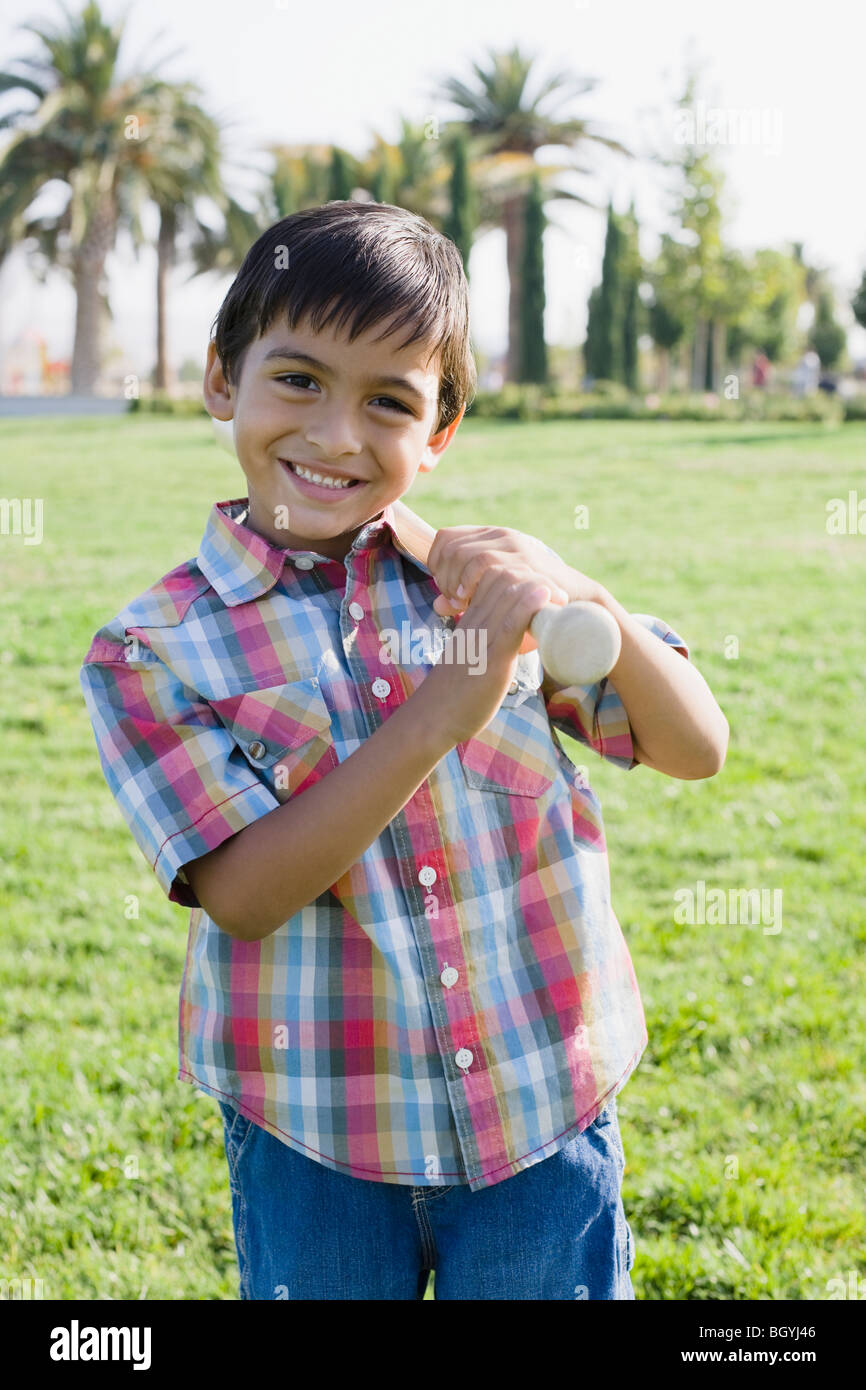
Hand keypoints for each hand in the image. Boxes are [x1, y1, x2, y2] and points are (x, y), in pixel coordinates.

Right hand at [417, 566, 564, 743]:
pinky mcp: (491, 660)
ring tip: (562, 596)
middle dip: (533, 577)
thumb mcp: (468, 657)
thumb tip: (508, 641)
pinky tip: (546, 595)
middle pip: (501, 579)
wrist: (432, 718)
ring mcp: (481, 640)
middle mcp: (474, 623)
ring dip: (538, 587)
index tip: (545, 588)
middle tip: (561, 593)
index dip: (521, 575)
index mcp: (469, 620)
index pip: (492, 578)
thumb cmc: (453, 693)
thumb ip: (485, 643)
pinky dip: (529, 605)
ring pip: (507, 595)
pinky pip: (509, 624)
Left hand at [427, 525, 600, 654]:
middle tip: (454, 601)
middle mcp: (501, 535)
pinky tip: (470, 600)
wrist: (575, 599)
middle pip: (452, 548)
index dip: (436, 564)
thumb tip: (438, 605)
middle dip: (444, 577)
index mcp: (490, 537)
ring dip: (457, 581)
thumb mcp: (492, 596)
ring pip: (466, 555)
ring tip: (461, 602)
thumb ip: (464, 597)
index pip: (445, 539)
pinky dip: (470, 582)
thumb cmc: (529, 600)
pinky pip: (486, 563)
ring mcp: (514, 546)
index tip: (446, 590)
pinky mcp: (525, 560)